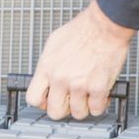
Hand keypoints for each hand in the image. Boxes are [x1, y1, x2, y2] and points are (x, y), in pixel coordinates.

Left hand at [27, 1, 134, 120]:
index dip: (43, 103)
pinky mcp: (98, 88)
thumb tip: (47, 77)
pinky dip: (100, 104)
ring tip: (88, 96)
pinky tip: (101, 94)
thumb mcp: (54, 43)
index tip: (49, 100)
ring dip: (84, 106)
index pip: (34, 98)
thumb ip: (49, 64)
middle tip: (71, 101)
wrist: (105, 25)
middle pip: (55, 112)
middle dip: (64, 108)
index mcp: (47, 67)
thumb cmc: (83, 29)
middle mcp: (60, 78)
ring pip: (78, 113)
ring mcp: (79, 85)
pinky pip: (96, 109)